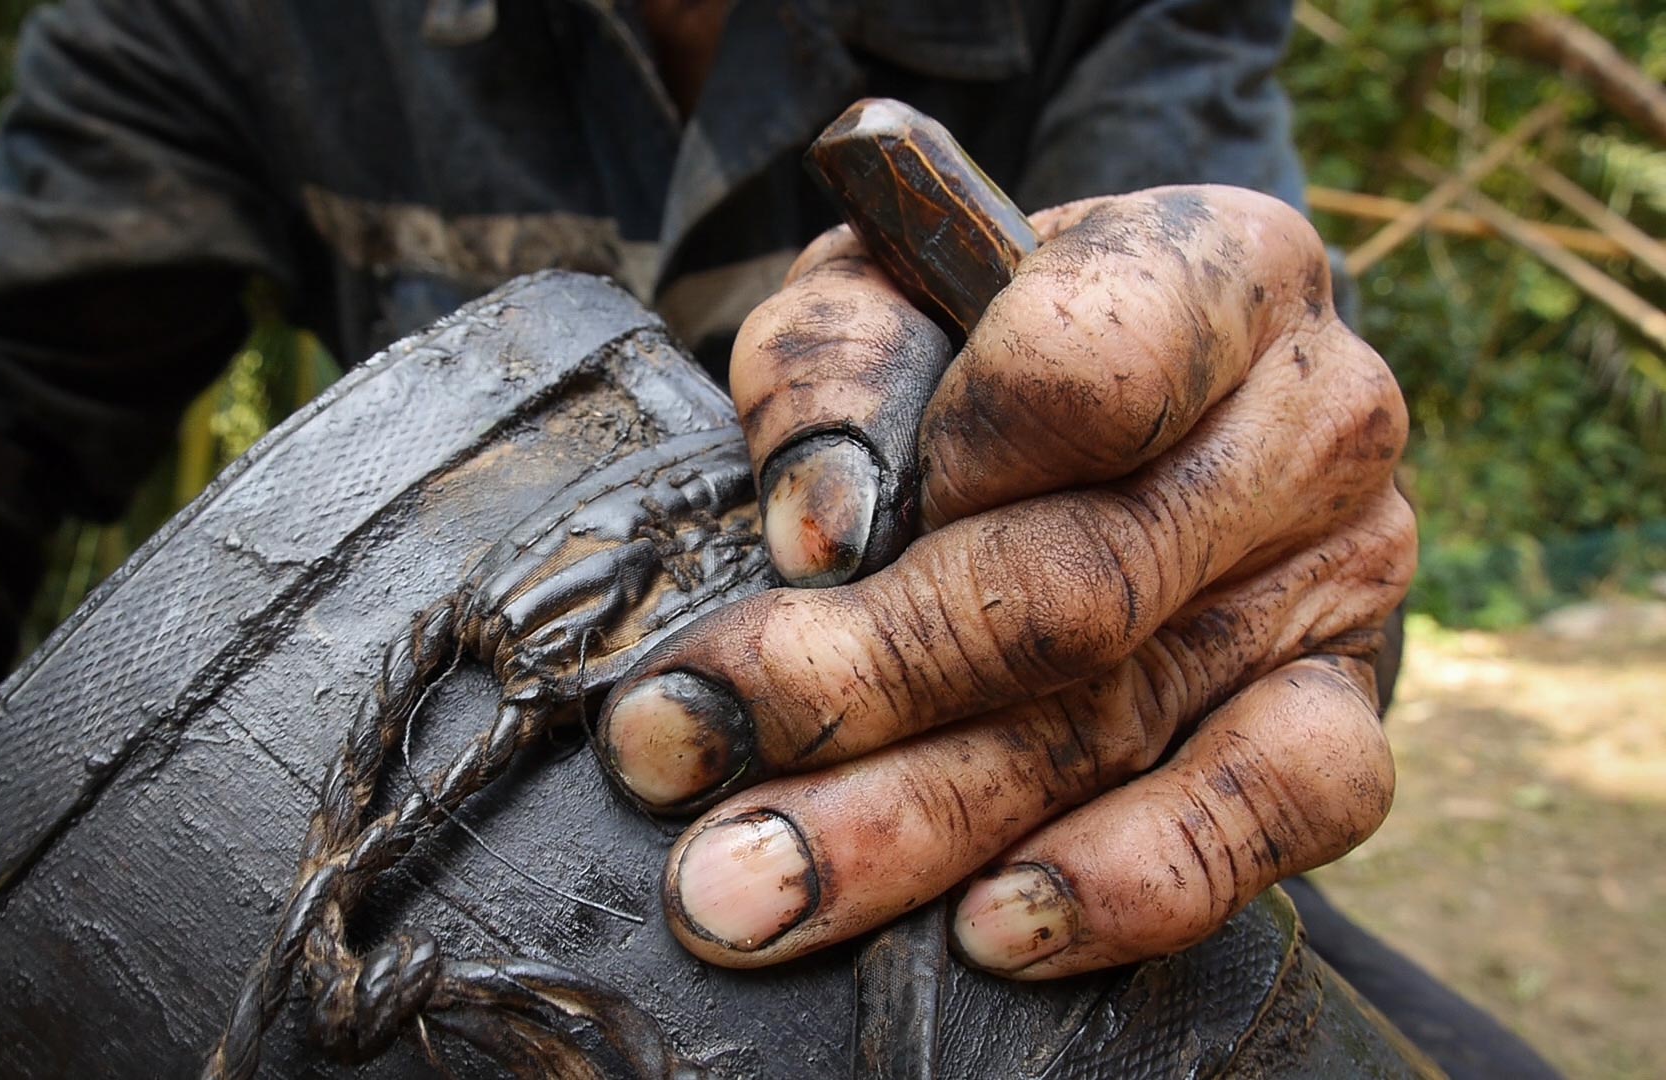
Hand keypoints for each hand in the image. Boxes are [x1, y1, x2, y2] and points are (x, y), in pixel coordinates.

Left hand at [595, 185, 1414, 978]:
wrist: (1155, 405)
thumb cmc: (992, 335)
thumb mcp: (891, 289)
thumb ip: (841, 357)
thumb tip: (828, 524)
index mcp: (1225, 270)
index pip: (1091, 367)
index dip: (939, 457)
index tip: (799, 539)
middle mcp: (1313, 423)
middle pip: (1074, 588)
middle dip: (851, 686)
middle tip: (676, 753)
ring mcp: (1339, 582)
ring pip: (1123, 725)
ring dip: (917, 826)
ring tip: (753, 886)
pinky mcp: (1341, 714)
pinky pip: (1268, 823)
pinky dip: (1128, 884)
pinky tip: (991, 930)